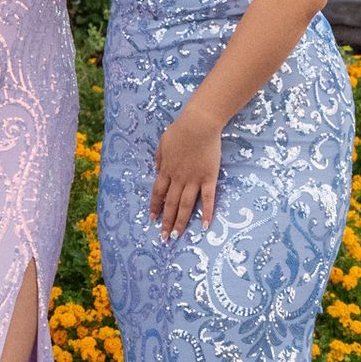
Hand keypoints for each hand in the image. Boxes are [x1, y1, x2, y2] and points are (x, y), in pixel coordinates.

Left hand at [150, 107, 221, 238]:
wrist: (198, 125)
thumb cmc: (180, 131)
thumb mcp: (163, 143)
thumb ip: (159, 158)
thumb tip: (157, 169)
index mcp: (166, 170)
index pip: (157, 193)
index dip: (154, 207)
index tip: (151, 219)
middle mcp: (178, 178)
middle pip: (170, 204)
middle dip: (166, 221)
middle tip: (163, 236)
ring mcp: (194, 179)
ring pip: (186, 205)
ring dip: (181, 222)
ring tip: (177, 235)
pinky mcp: (209, 178)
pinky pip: (208, 198)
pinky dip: (207, 212)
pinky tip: (206, 226)